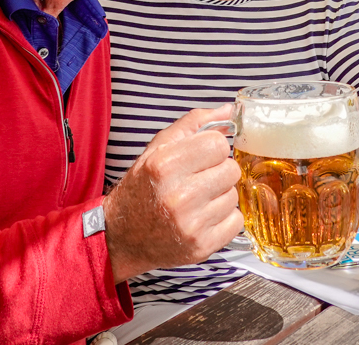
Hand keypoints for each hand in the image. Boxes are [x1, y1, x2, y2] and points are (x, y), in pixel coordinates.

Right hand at [103, 104, 243, 282]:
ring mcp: (191, 224)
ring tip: (199, 200)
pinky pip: (236, 222)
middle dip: (218, 171)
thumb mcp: (158, 147)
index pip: (218, 144)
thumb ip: (194, 124)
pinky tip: (204, 217)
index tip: (202, 156)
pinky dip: (225, 219)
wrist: (122, 235)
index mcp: (165, 164)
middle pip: (231, 170)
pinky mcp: (201, 246)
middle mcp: (178, 195)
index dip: (212, 148)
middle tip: (200, 179)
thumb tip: (229, 111)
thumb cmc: (142, 188)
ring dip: (221, 195)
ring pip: (234, 196)